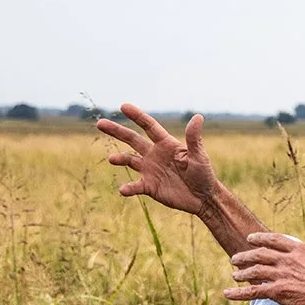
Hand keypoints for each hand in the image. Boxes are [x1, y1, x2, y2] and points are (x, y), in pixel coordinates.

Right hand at [99, 104, 218, 215]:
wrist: (203, 198)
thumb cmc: (204, 174)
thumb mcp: (199, 156)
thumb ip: (194, 138)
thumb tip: (198, 117)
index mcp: (166, 144)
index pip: (149, 126)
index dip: (137, 116)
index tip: (123, 106)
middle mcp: (154, 154)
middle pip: (132, 139)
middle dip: (117, 131)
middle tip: (101, 123)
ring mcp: (150, 170)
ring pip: (129, 160)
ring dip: (120, 159)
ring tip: (112, 159)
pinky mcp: (149, 186)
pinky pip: (135, 186)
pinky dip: (128, 188)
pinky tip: (123, 190)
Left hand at [225, 233, 304, 304]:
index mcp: (300, 249)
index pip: (274, 240)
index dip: (260, 239)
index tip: (250, 239)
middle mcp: (287, 259)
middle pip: (260, 254)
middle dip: (245, 256)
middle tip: (235, 258)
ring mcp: (281, 274)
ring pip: (254, 271)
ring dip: (241, 273)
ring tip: (234, 275)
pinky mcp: (277, 290)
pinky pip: (253, 291)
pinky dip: (238, 293)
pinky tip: (228, 294)